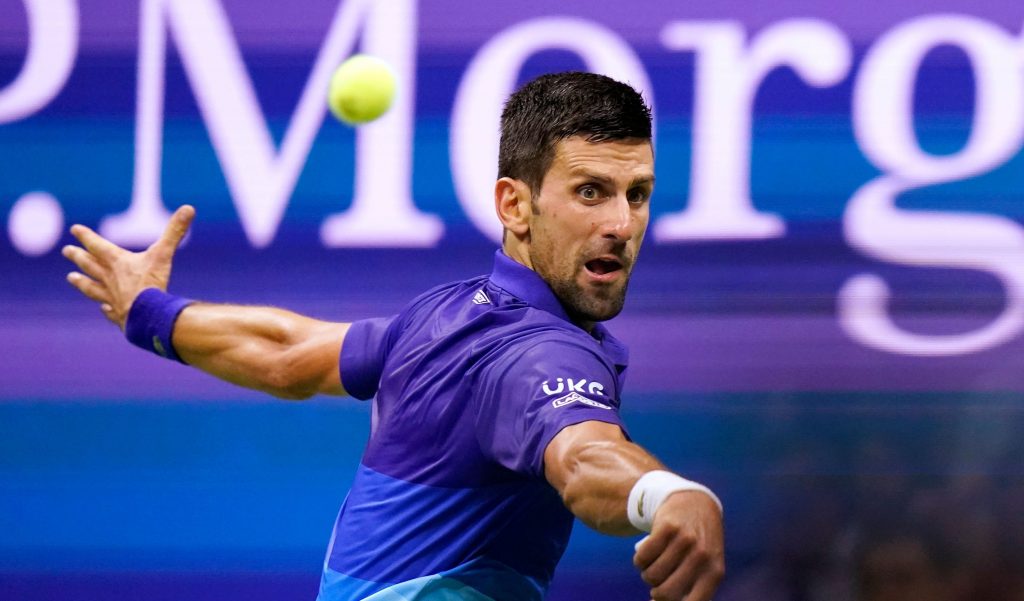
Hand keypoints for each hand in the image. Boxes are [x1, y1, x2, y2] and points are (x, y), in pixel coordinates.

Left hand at [62, 205, 194, 328]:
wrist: (147, 316)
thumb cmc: (153, 284)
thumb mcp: (164, 254)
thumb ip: (174, 232)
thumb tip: (188, 208)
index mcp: (118, 263)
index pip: (97, 245)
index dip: (86, 236)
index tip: (74, 229)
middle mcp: (110, 279)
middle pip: (90, 265)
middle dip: (78, 257)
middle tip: (66, 251)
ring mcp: (111, 298)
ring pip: (92, 288)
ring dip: (81, 282)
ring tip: (70, 278)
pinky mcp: (118, 315)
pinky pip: (109, 310)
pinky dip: (105, 309)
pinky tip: (103, 309)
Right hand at [633, 490, 724, 600]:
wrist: (695, 504)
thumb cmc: (697, 545)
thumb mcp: (706, 567)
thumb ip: (691, 589)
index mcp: (714, 572)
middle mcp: (702, 557)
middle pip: (665, 593)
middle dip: (656, 592)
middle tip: (658, 584)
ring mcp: (685, 540)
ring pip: (651, 575)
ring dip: (647, 574)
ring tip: (655, 565)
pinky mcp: (667, 527)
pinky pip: (642, 558)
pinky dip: (640, 560)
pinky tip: (647, 554)